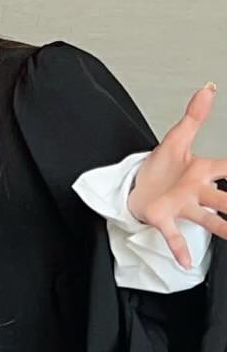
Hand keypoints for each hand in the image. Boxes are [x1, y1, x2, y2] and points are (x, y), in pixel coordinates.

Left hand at [126, 83, 226, 267]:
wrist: (134, 184)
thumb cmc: (160, 167)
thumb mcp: (175, 138)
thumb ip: (194, 115)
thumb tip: (208, 88)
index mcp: (202, 171)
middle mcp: (196, 191)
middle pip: (224, 199)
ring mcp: (181, 206)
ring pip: (207, 218)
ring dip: (223, 229)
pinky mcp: (162, 218)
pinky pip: (173, 235)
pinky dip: (180, 249)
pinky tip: (185, 263)